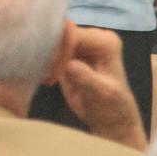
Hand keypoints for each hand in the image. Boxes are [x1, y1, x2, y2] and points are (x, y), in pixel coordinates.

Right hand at [56, 25, 146, 150]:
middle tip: (47, 75)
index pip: (73, 34)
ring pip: (51, 41)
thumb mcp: (102, 93)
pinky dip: (44, 64)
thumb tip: (69, 65)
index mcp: (105, 41)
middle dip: (50, 52)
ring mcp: (78, 45)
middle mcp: (92, 38)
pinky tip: (48, 79)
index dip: (60, 49)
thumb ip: (87, 77)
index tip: (53, 70)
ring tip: (48, 78)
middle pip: (60, 34)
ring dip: (45, 58)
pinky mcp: (66, 55)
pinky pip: (48, 52)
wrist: (110, 121)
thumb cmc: (112, 107)